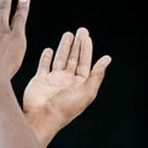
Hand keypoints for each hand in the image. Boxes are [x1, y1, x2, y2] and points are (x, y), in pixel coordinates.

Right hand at [23, 28, 110, 145]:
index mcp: (79, 84)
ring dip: (64, 47)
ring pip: (60, 59)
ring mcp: (53, 80)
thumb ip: (97, 74)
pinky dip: (46, 57)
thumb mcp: (87, 91)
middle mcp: (67, 81)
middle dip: (77, 44)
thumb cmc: (65, 108)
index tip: (87, 37)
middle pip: (74, 59)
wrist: (42, 117)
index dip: (87, 49)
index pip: (85, 63)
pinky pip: (43, 66)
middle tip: (81, 30)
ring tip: (68, 34)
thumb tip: (107, 59)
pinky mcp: (40, 80)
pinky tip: (49, 50)